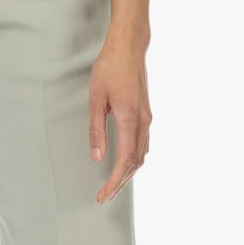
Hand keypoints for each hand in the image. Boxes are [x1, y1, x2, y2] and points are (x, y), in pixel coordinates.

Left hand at [89, 35, 151, 203]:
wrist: (129, 47)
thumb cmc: (110, 68)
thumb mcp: (96, 99)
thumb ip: (96, 129)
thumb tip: (98, 157)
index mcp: (130, 119)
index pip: (125, 161)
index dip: (114, 182)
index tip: (103, 195)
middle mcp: (143, 122)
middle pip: (136, 163)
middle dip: (120, 183)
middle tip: (104, 197)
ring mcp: (147, 118)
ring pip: (142, 155)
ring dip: (128, 173)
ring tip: (112, 185)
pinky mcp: (146, 114)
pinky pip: (143, 144)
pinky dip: (134, 160)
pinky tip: (124, 164)